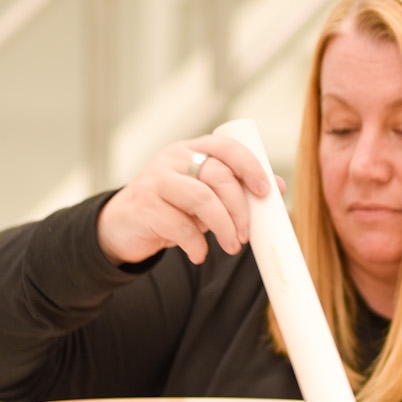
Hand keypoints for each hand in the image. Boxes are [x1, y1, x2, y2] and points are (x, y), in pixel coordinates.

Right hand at [96, 133, 272, 266]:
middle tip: (246, 235)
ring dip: (224, 226)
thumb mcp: (203, 195)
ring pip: (201, 198)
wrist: (123, 226)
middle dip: (240, 208)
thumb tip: (278, 187)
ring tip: (231, 247)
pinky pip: (180, 226)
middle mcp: (173, 158)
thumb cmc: (170, 208)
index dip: (250, 166)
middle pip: (218, 175)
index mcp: (191, 149)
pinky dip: (196, 245)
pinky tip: (199, 254)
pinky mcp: (144, 206)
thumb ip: (233, 189)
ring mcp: (156, 180)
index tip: (267, 191)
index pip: (226, 147)